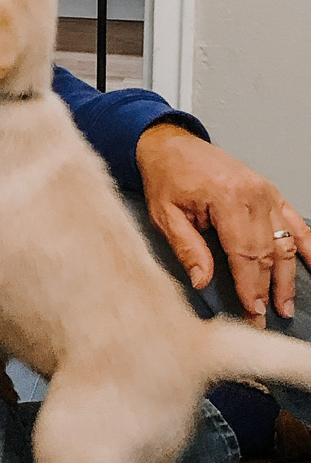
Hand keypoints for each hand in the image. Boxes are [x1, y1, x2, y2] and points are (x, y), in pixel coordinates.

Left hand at [136, 123, 310, 323]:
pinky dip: (307, 245)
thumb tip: (202, 281)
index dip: (250, 286)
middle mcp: (255, 196)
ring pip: (285, 242)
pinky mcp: (271, 193)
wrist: (172, 145)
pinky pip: (295, 222)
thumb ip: (186, 247)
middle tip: (265, 317)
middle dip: (268, 289)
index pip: (244, 254)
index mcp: (228, 199)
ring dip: (288, 275)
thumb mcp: (165, 214)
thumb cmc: (167, 177)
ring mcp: (268, 193)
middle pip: (268, 252)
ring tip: (286, 304)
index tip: (253, 312)